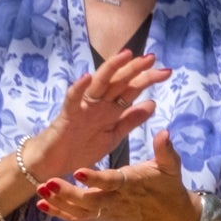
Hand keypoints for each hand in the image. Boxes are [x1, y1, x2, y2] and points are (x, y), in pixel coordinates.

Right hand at [27, 50, 169, 176]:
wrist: (54, 165)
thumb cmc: (80, 148)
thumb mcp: (113, 136)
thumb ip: (130, 120)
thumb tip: (153, 103)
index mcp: (109, 109)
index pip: (131, 90)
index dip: (147, 79)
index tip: (166, 71)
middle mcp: (98, 104)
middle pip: (118, 82)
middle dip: (135, 69)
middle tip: (152, 58)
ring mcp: (82, 107)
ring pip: (98, 84)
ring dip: (111, 68)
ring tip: (126, 55)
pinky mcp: (67, 116)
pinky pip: (72, 99)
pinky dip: (78, 88)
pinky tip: (88, 77)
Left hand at [37, 128, 201, 220]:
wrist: (170, 216)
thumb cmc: (169, 185)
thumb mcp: (171, 166)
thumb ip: (165, 150)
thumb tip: (164, 132)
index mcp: (131, 184)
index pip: (111, 182)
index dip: (95, 178)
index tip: (78, 171)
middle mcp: (117, 200)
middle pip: (89, 201)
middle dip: (68, 194)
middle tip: (48, 183)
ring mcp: (108, 212)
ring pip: (81, 211)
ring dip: (59, 203)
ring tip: (40, 192)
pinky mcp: (102, 217)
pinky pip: (79, 218)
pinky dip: (61, 213)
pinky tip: (43, 205)